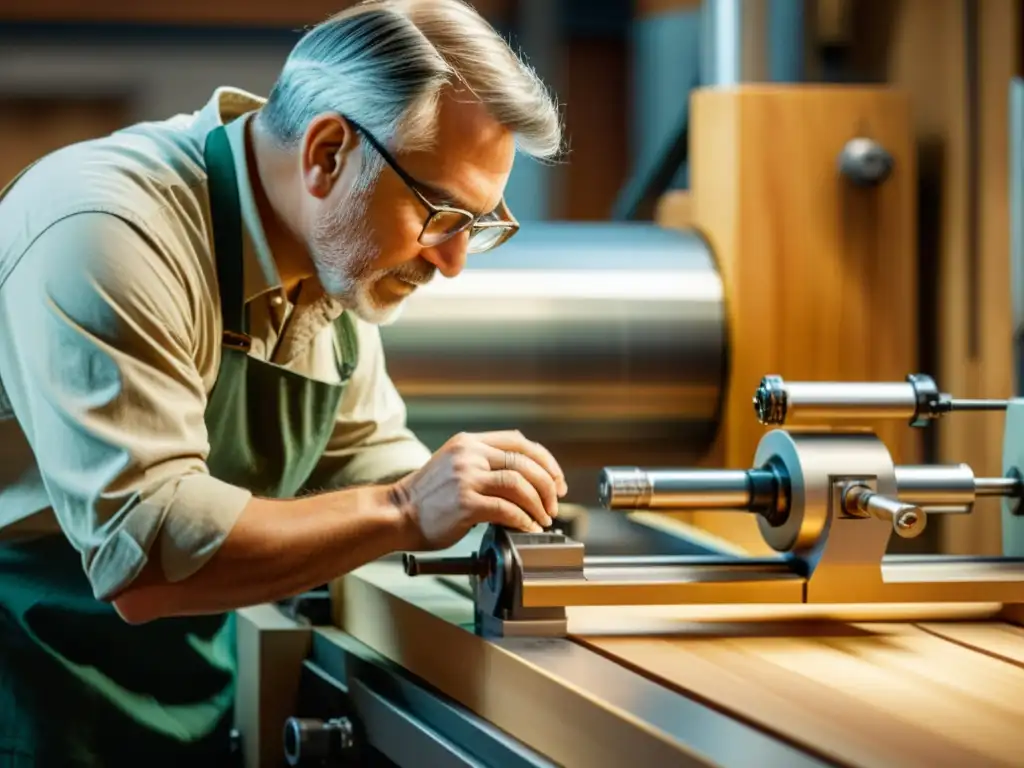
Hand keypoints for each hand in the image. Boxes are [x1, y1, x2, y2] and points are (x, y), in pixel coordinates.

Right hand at [389, 430, 568, 550]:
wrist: (397, 514)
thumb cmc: (427, 497)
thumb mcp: (455, 464)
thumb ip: (485, 464)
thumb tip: (527, 479)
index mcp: (469, 443)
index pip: (520, 442)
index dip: (546, 461)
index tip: (557, 480)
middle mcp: (469, 455)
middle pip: (525, 462)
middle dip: (548, 485)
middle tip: (553, 504)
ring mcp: (467, 478)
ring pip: (519, 483)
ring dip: (538, 504)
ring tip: (542, 518)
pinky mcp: (465, 503)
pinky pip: (507, 509)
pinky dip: (523, 519)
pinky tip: (526, 526)